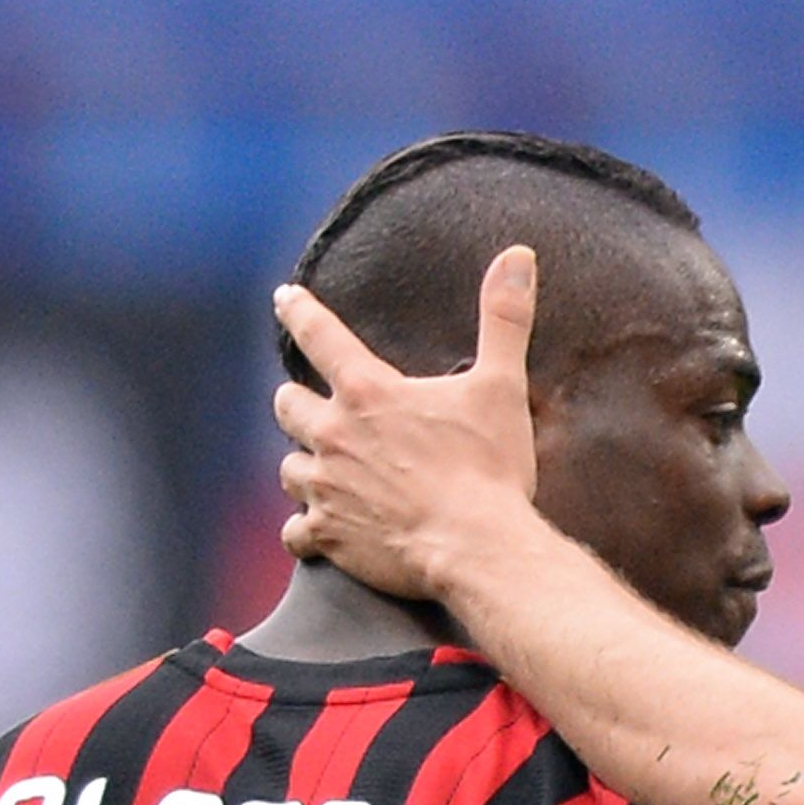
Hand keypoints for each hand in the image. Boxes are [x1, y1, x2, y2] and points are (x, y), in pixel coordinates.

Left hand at [270, 250, 542, 600]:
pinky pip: (295, 532)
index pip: (319, 335)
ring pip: (288, 469)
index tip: (284, 298)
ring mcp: (327, 488)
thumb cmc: (488, 469)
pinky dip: (304, 531)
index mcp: (368, 392)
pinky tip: (315, 532)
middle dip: (297, 402)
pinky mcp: (330, 536)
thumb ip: (504, 318)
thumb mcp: (502, 386)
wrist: (476, 546)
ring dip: (302, 466)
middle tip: (310, 405)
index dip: (299, 311)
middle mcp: (334, 435)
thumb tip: (518, 257)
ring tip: (320, 471)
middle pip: (288, 405)